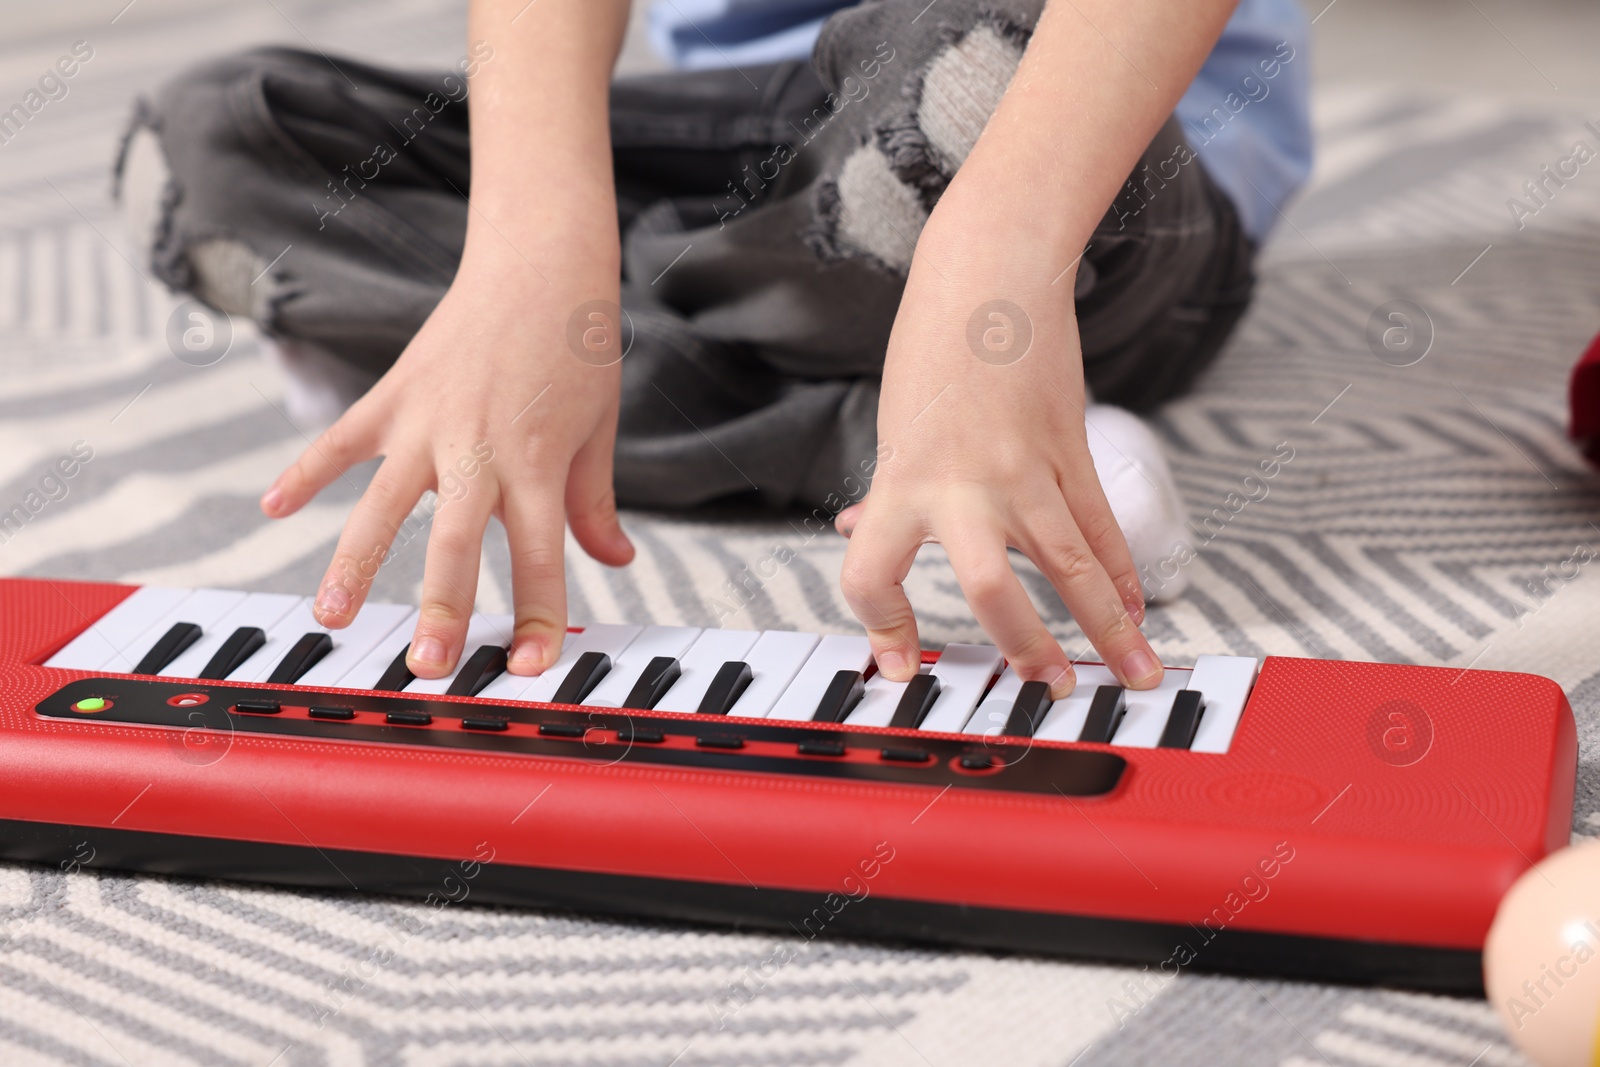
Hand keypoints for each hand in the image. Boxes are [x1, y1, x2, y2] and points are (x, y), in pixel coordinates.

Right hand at [260, 242, 633, 678]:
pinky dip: (304, 471)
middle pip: (456, 543)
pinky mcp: (393, 393)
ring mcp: (428, 421)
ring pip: (384, 502)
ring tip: (331, 616)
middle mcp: (479, 449)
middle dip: (442, 610)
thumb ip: (595, 503)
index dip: (541, 616)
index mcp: (538, 464)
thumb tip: (615, 561)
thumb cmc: (578, 352)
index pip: (541, 557)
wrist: (542, 265)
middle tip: (428, 667)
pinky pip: (340, 440)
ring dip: (354, 562)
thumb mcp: (598, 431)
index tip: (534, 669)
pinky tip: (270, 507)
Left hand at [838, 230, 1160, 697]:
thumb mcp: (894, 427)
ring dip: (1105, 626)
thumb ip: (888, 491)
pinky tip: (1133, 607)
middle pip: (990, 587)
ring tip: (1132, 673)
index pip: (872, 575)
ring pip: (1072, 564)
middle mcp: (964, 484)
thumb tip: (863, 530)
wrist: (991, 275)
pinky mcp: (1071, 451)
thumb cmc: (933, 348)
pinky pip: (1102, 525)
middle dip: (1022, 647)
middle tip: (1044, 689)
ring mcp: (1026, 470)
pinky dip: (1122, 571)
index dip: (880, 627)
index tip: (901, 664)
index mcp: (904, 481)